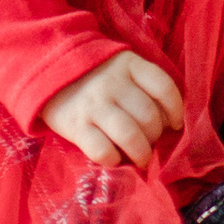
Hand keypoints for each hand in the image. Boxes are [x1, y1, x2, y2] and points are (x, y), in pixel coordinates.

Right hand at [42, 49, 185, 167]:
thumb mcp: (119, 66)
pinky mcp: (75, 125)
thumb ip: (142, 85)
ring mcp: (94, 105)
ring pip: (130, 135)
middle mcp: (112, 83)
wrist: (47, 70)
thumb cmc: (92, 74)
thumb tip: (168, 122)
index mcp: (128, 64)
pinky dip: (114, 159)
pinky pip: (103, 150)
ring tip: (140, 158)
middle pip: (149, 116)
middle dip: (155, 136)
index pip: (163, 87)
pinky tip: (115, 157)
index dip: (176, 110)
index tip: (175, 124)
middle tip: (149, 142)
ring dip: (141, 153)